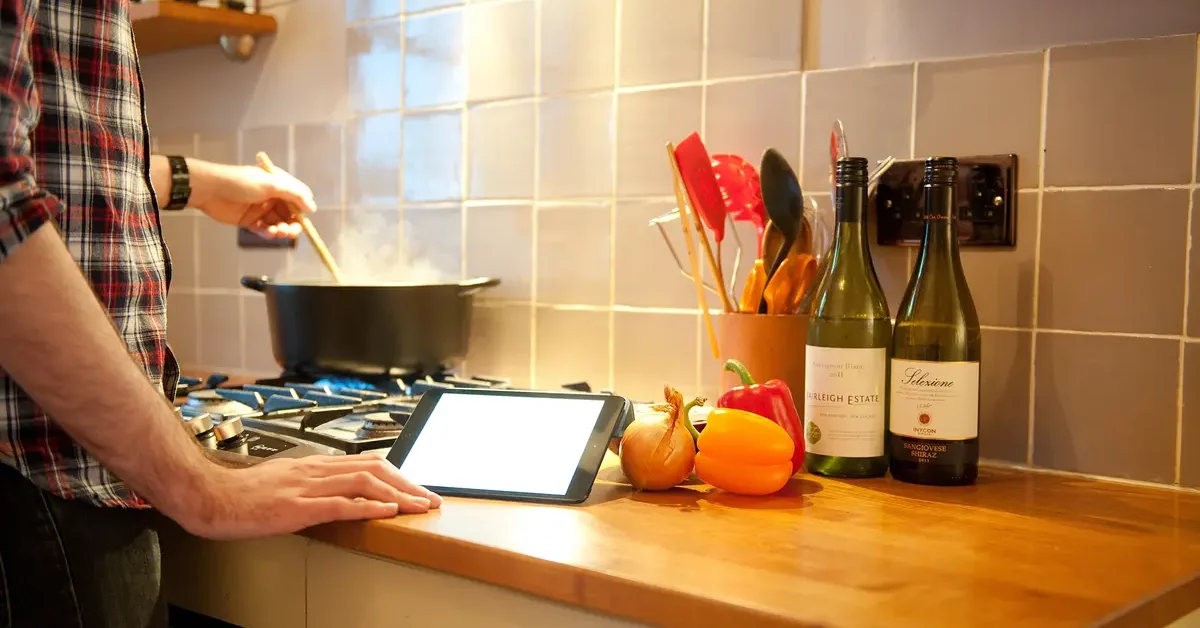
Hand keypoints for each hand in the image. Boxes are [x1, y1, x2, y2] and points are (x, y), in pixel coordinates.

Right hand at [180, 452, 442, 540]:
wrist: (208, 496)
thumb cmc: (241, 495)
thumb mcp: (283, 483)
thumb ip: (310, 485)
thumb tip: (335, 493)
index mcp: (313, 465)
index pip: (366, 463)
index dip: (397, 474)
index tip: (416, 488)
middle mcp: (315, 471)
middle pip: (373, 469)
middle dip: (407, 483)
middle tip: (430, 499)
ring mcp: (306, 487)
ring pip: (363, 482)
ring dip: (397, 494)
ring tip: (419, 506)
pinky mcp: (295, 507)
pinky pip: (338, 504)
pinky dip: (367, 506)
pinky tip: (386, 511)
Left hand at [187, 158, 316, 238]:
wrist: (210, 190)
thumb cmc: (240, 182)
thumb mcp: (271, 184)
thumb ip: (294, 194)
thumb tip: (312, 208)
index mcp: (278, 184)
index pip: (298, 197)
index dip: (303, 209)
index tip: (304, 219)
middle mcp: (272, 197)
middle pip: (290, 214)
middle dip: (293, 223)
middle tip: (291, 231)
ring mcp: (261, 209)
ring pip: (278, 223)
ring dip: (281, 230)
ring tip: (277, 232)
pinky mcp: (250, 221)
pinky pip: (265, 230)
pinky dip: (269, 233)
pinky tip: (268, 233)